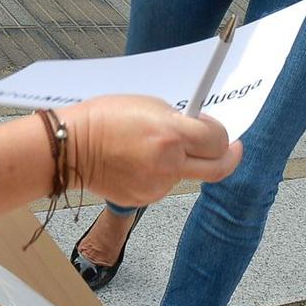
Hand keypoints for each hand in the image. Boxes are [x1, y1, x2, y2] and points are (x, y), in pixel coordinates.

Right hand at [65, 96, 240, 205]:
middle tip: (233, 150)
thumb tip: (198, 130)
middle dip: (229, 157)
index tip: (226, 133)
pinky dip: (160, 173)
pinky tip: (139, 161)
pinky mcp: (144, 200)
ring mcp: (157, 186)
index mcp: (171, 135)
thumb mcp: (149, 105)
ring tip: (154, 146)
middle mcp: (169, 164)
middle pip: (217, 169)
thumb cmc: (105, 117)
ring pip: (187, 175)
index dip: (224, 135)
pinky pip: (164, 185)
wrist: (72, 147)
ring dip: (183, 162)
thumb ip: (179, 120)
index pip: (218, 140)